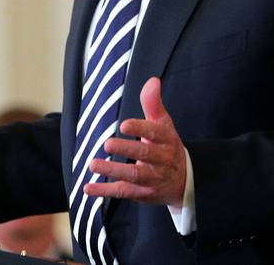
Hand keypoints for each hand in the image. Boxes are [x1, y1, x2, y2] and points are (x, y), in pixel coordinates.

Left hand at [85, 77, 186, 207]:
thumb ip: (154, 104)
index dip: (140, 128)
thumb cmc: (167, 145)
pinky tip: (88, 188)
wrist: (185, 180)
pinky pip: (123, 192)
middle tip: (107, 144)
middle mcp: (161, 160)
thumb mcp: (164, 124)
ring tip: (93, 164)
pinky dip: (104, 191)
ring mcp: (152, 179)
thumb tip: (152, 80)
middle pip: (145, 155)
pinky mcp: (142, 193)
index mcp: (167, 140)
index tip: (124, 124)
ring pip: (133, 176)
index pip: (155, 133)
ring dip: (113, 171)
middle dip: (126, 150)